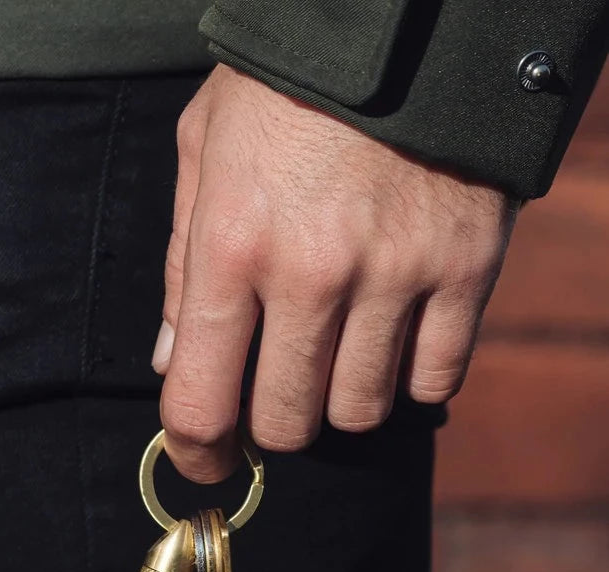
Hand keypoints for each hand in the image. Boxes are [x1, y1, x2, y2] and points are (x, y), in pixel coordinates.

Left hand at [153, 64, 518, 482]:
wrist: (399, 28)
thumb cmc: (283, 90)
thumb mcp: (203, 153)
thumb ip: (183, 267)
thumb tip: (173, 361)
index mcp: (231, 246)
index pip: (201, 399)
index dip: (195, 451)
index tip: (205, 462)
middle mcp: (311, 274)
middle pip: (288, 423)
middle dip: (273, 426)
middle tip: (275, 396)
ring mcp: (396, 275)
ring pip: (362, 412)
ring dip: (339, 402)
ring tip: (334, 359)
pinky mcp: (465, 269)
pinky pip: (436, 380)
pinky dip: (409, 379)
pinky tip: (393, 342)